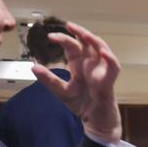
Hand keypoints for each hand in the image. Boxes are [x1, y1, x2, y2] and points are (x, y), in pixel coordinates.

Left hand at [32, 22, 122, 141]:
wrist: (94, 121)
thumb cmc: (82, 104)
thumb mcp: (60, 91)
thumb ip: (48, 80)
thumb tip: (33, 67)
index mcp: (79, 64)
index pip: (72, 45)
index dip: (63, 39)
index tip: (50, 37)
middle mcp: (91, 63)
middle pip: (88, 42)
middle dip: (80, 32)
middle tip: (69, 25)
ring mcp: (101, 70)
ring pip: (102, 49)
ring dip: (95, 40)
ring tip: (85, 34)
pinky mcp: (109, 80)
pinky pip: (114, 66)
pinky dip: (110, 59)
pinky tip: (102, 52)